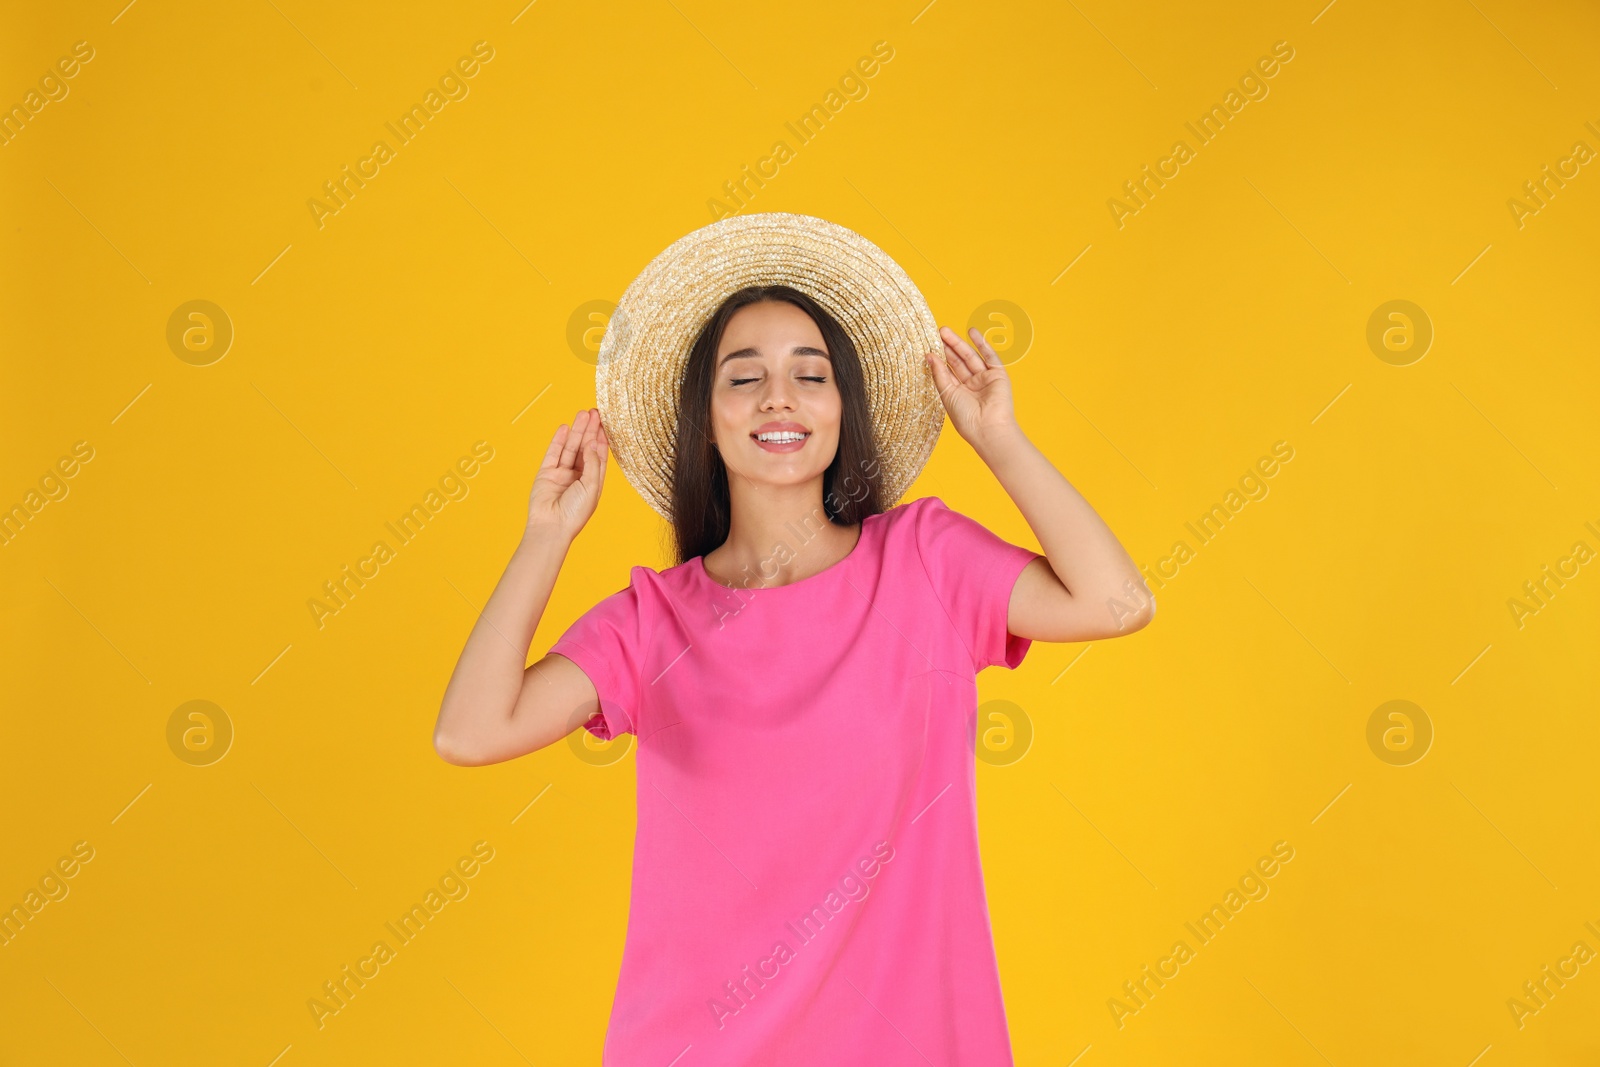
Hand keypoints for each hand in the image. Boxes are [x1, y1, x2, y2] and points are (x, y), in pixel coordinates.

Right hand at [526, 408, 608, 540]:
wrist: (551, 527)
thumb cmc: (574, 513)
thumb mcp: (591, 487)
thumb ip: (592, 464)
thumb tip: (593, 443)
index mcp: (593, 482)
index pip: (600, 456)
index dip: (602, 439)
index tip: (605, 423)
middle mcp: (578, 477)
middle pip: (586, 448)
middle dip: (590, 430)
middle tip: (595, 412)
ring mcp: (562, 475)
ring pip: (571, 448)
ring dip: (577, 431)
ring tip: (582, 414)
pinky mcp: (546, 474)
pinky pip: (554, 453)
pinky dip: (559, 440)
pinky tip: (565, 428)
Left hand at [924, 326, 1020, 454]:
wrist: (988, 428)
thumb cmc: (966, 417)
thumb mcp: (947, 394)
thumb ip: (939, 374)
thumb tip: (929, 355)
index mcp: (958, 393)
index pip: (947, 371)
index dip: (938, 357)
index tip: (928, 344)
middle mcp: (971, 385)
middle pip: (958, 361)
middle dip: (948, 347)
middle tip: (937, 332)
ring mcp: (985, 379)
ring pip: (970, 357)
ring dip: (958, 343)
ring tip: (945, 331)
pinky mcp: (998, 375)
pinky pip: (990, 356)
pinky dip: (982, 344)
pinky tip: (971, 332)